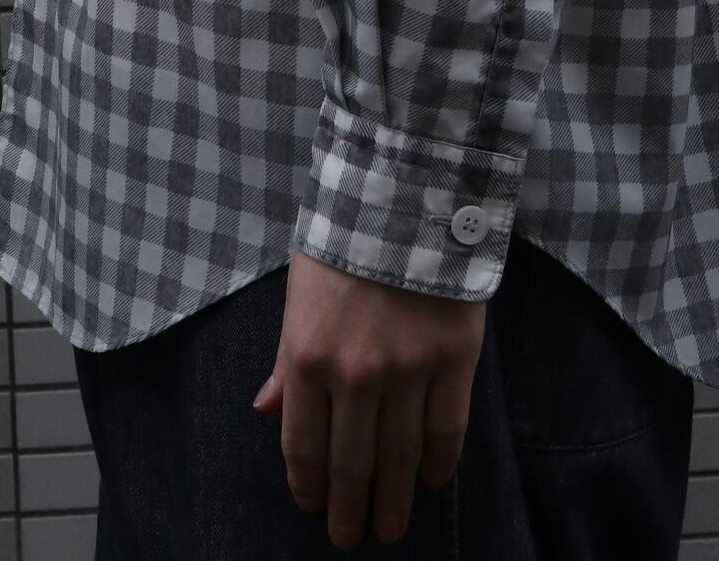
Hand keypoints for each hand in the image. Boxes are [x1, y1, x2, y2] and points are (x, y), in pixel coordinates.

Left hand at [252, 245, 486, 547]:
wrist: (403, 193)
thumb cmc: (343, 238)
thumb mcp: (298, 290)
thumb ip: (284, 356)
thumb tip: (265, 409)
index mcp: (307, 356)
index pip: (303, 445)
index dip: (307, 485)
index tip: (311, 506)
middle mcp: (355, 374)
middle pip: (352, 463)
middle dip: (349, 508)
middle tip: (351, 536)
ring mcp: (408, 369)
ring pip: (400, 457)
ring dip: (395, 500)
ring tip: (392, 528)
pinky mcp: (453, 358)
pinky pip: (447, 428)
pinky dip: (440, 464)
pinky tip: (434, 482)